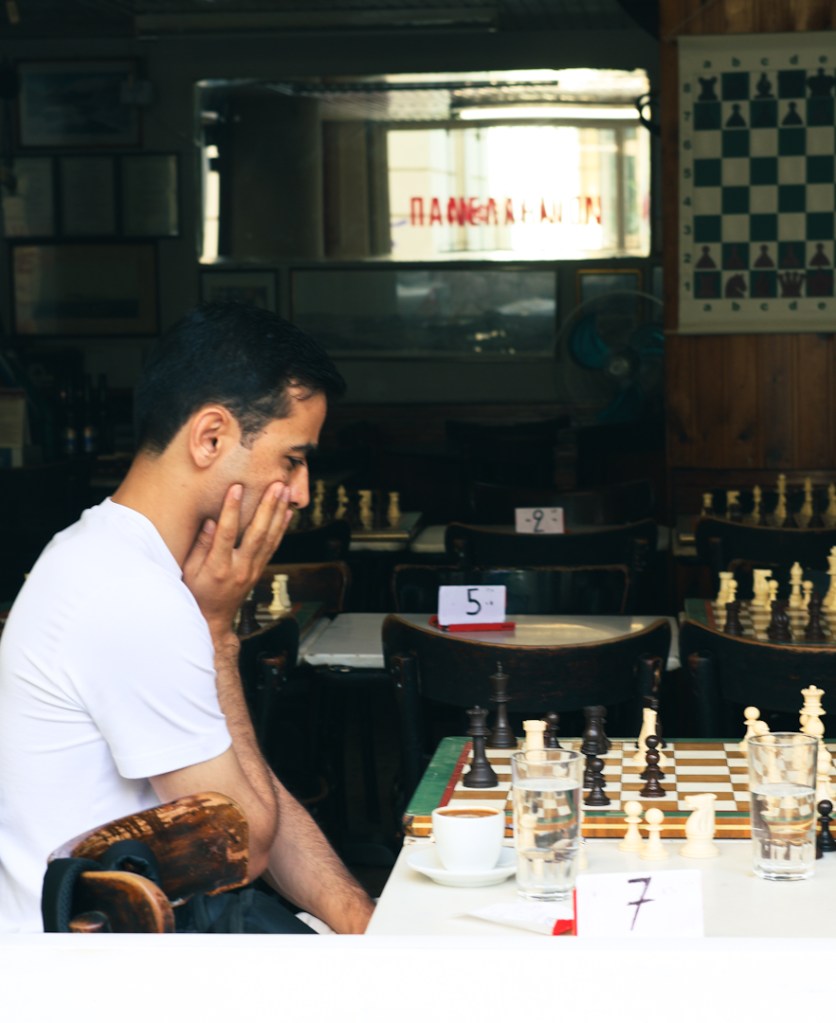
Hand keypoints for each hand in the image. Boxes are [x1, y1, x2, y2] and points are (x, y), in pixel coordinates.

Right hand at [183, 481, 290, 636]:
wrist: (214, 619)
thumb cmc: (195, 593)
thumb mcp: (189, 572)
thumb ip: (200, 547)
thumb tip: (211, 521)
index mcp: (219, 567)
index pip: (227, 533)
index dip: (232, 510)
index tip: (236, 487)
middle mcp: (240, 568)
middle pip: (257, 533)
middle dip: (268, 507)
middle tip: (277, 485)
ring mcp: (253, 569)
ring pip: (270, 538)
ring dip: (278, 513)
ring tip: (285, 491)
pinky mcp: (259, 570)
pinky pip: (273, 546)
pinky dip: (281, 528)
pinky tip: (287, 513)